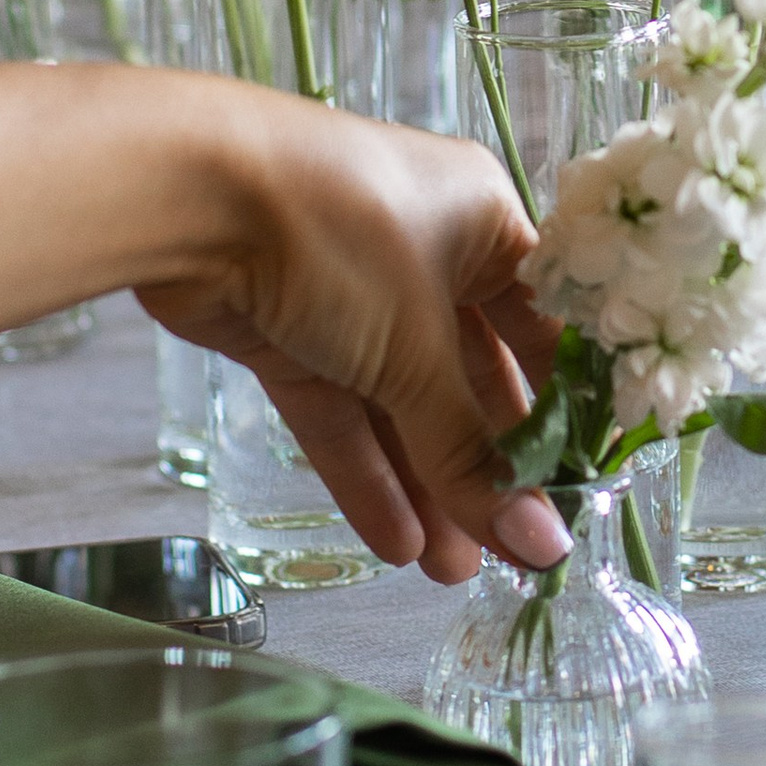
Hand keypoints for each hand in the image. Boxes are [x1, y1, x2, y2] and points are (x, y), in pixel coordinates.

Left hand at [135, 103, 566, 583]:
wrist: (188, 193)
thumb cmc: (336, 234)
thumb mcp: (417, 349)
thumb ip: (471, 456)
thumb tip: (539, 546)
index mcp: (483, 222)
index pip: (543, 327)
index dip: (561, 409)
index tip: (577, 488)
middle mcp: (425, 249)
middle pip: (468, 375)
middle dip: (485, 465)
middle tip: (513, 552)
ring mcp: (351, 289)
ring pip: (399, 402)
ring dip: (425, 483)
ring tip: (453, 572)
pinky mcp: (286, 325)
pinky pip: (338, 408)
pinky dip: (364, 470)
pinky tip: (395, 541)